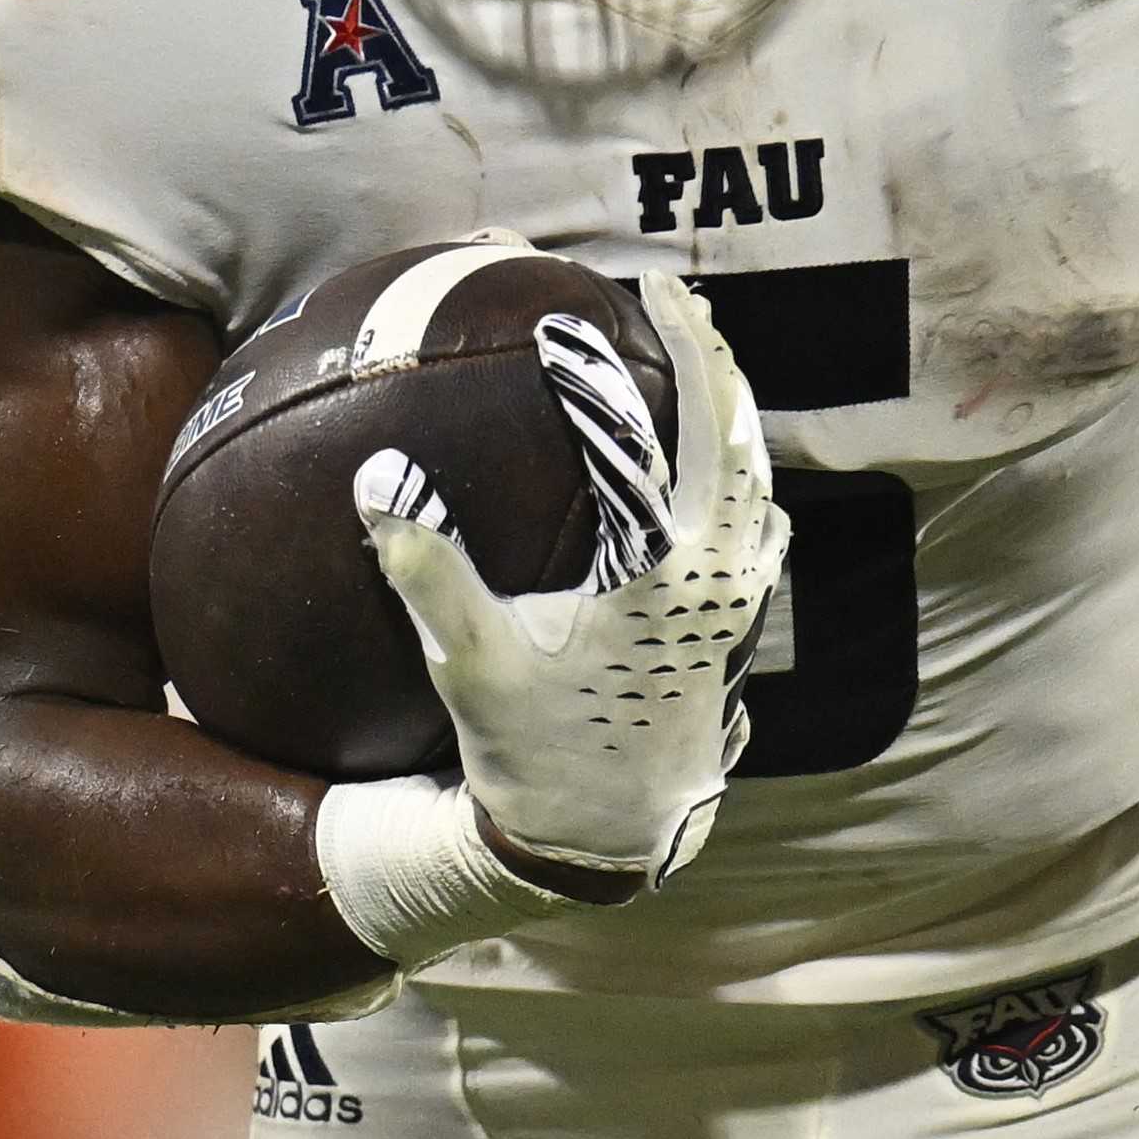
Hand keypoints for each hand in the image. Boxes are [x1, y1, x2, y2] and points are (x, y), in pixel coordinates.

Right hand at [354, 269, 782, 895]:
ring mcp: (740, 606)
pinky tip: (719, 463)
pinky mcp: (740, 629)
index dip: (603, 374)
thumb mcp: (470, 662)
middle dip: (708, 356)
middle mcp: (719, 583)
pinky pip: (759, 525)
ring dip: (734, 411)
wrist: (604, 845)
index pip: (642, 446)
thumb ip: (426, 566)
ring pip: (761, 479)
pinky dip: (741, 474)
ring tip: (704, 356)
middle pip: (736, 438)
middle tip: (672, 294)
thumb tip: (377, 478)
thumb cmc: (535, 756)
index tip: (568, 320)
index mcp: (660, 578)